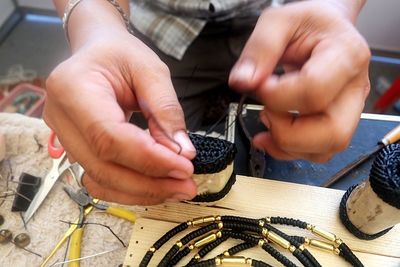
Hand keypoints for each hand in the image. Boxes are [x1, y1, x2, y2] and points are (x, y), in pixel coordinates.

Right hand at [44, 29, 196, 204]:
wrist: (96, 52)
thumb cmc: (121, 54)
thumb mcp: (151, 69)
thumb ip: (167, 109)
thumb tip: (183, 152)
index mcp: (73, 88)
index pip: (109, 136)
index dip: (149, 158)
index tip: (185, 166)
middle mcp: (60, 117)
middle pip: (102, 166)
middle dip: (149, 183)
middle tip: (187, 186)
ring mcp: (63, 137)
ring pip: (100, 180)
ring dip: (142, 192)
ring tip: (177, 189)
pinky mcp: (75, 149)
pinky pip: (100, 179)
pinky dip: (130, 190)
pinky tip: (156, 187)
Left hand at [229, 1, 369, 161]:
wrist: (326, 28)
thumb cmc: (309, 23)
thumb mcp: (279, 21)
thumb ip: (259, 49)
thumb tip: (241, 82)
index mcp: (346, 55)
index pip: (313, 91)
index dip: (277, 96)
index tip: (259, 85)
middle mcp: (354, 88)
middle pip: (331, 132)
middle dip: (287, 132)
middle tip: (265, 111)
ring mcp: (348, 110)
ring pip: (326, 149)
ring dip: (287, 145)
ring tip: (267, 121)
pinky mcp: (336, 122)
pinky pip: (317, 152)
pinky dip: (290, 150)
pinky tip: (271, 135)